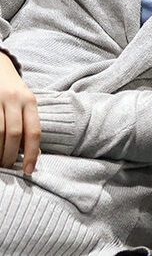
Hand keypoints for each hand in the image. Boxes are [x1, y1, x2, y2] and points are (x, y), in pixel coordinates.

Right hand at [0, 52, 39, 173]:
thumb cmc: (14, 91)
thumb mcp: (26, 102)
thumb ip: (30, 123)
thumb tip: (34, 152)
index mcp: (30, 101)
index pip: (33, 131)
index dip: (31, 153)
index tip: (28, 170)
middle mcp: (15, 99)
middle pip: (14, 133)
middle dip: (10, 155)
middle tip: (7, 167)